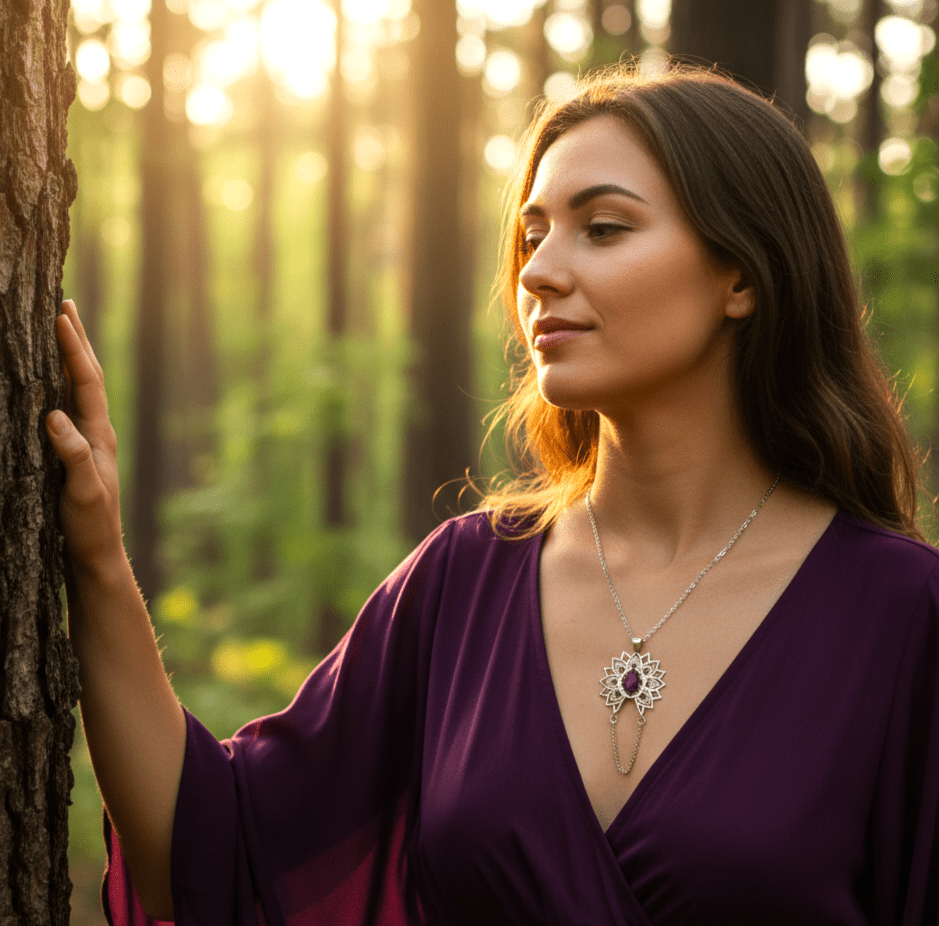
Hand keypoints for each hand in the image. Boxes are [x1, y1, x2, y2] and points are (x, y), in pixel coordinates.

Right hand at [46, 300, 124, 572]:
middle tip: (65, 305)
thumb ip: (72, 455)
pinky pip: (68, 408)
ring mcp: (87, 442)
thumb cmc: (89, 526)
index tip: (61, 315)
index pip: (86, 382)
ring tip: (60, 331)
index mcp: (100, 435)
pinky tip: (49, 383)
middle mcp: (96, 432)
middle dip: (76, 341)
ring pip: (78, 390)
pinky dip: (58, 385)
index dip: (74, 349)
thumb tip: (53, 416)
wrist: (96, 554)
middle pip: (87, 377)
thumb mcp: (82, 492)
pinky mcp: (75, 454)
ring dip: (69, 358)